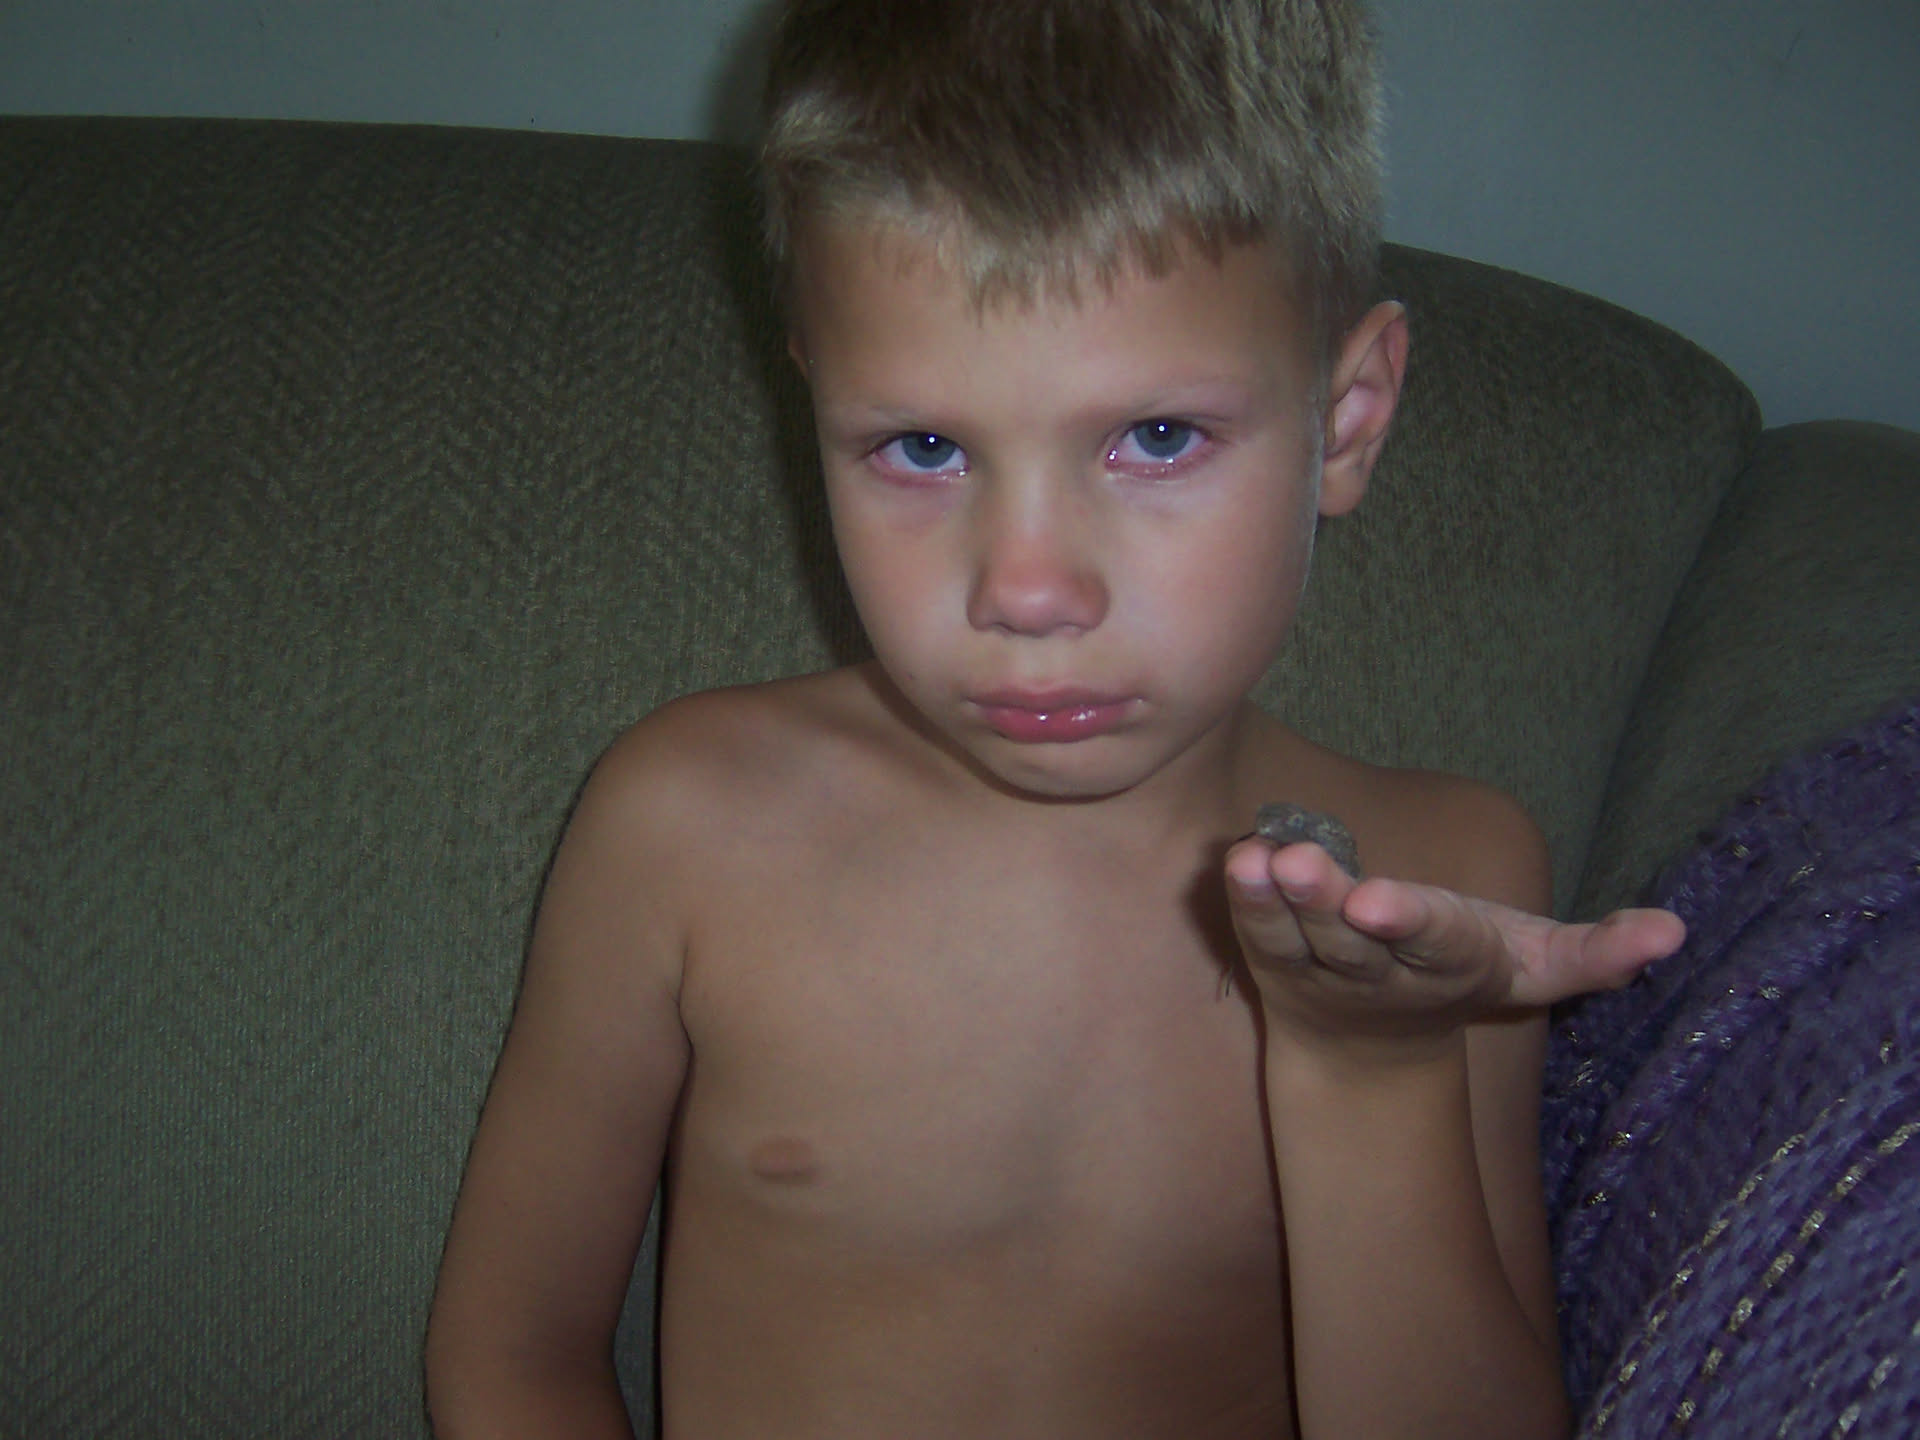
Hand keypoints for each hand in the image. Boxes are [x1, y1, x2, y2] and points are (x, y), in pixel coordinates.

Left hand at [1224, 836, 1683, 1056]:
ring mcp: (1323, 973)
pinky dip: (1242, 902)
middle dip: (1329, 904)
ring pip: (1299, 940)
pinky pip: (1257, 933)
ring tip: (1261, 857)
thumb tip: (1674, 930)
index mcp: (1455, 966)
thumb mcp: (1539, 966)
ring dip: (1277, 901)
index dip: (1408, 922)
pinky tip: (1235, 859)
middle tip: (1300, 864)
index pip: (1435, 942)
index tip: (1376, 900)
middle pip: (1354, 944)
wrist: (1371, 1055)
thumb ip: (1599, 952)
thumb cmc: (1466, 971)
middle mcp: (1385, 976)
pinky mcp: (1275, 963)